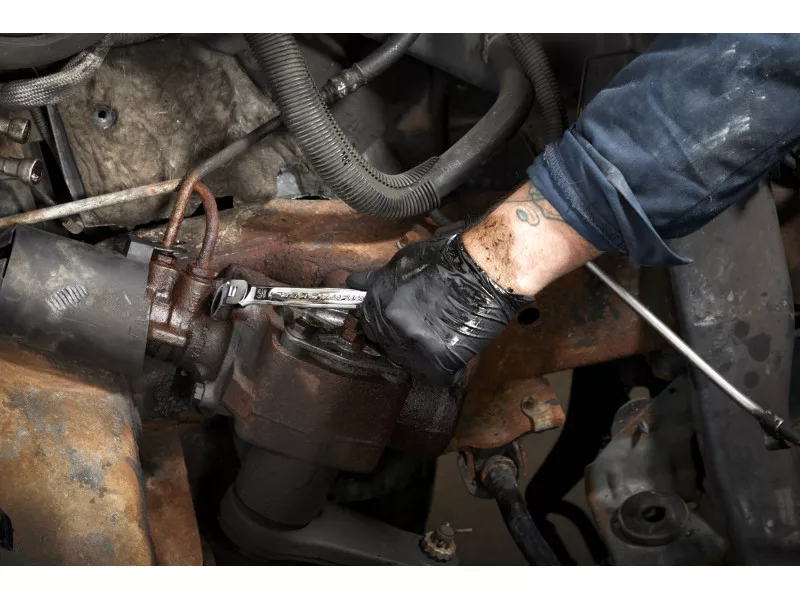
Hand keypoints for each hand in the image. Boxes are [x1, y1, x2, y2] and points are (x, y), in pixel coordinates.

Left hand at [347, 233, 531, 385]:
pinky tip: (454, 356)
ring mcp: (413, 342)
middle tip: (422, 332)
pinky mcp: (438, 359)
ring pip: (409, 363)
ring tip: (440, 340)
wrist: (485, 267)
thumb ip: (378, 279)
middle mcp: (391, 322)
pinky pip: (436, 377)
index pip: (368, 323)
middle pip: (386, 345)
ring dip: (421, 356)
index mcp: (379, 298)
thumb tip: (353, 283)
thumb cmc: (450, 257)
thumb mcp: (404, 261)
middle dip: (400, 341)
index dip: (383, 324)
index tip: (397, 324)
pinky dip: (446, 371)